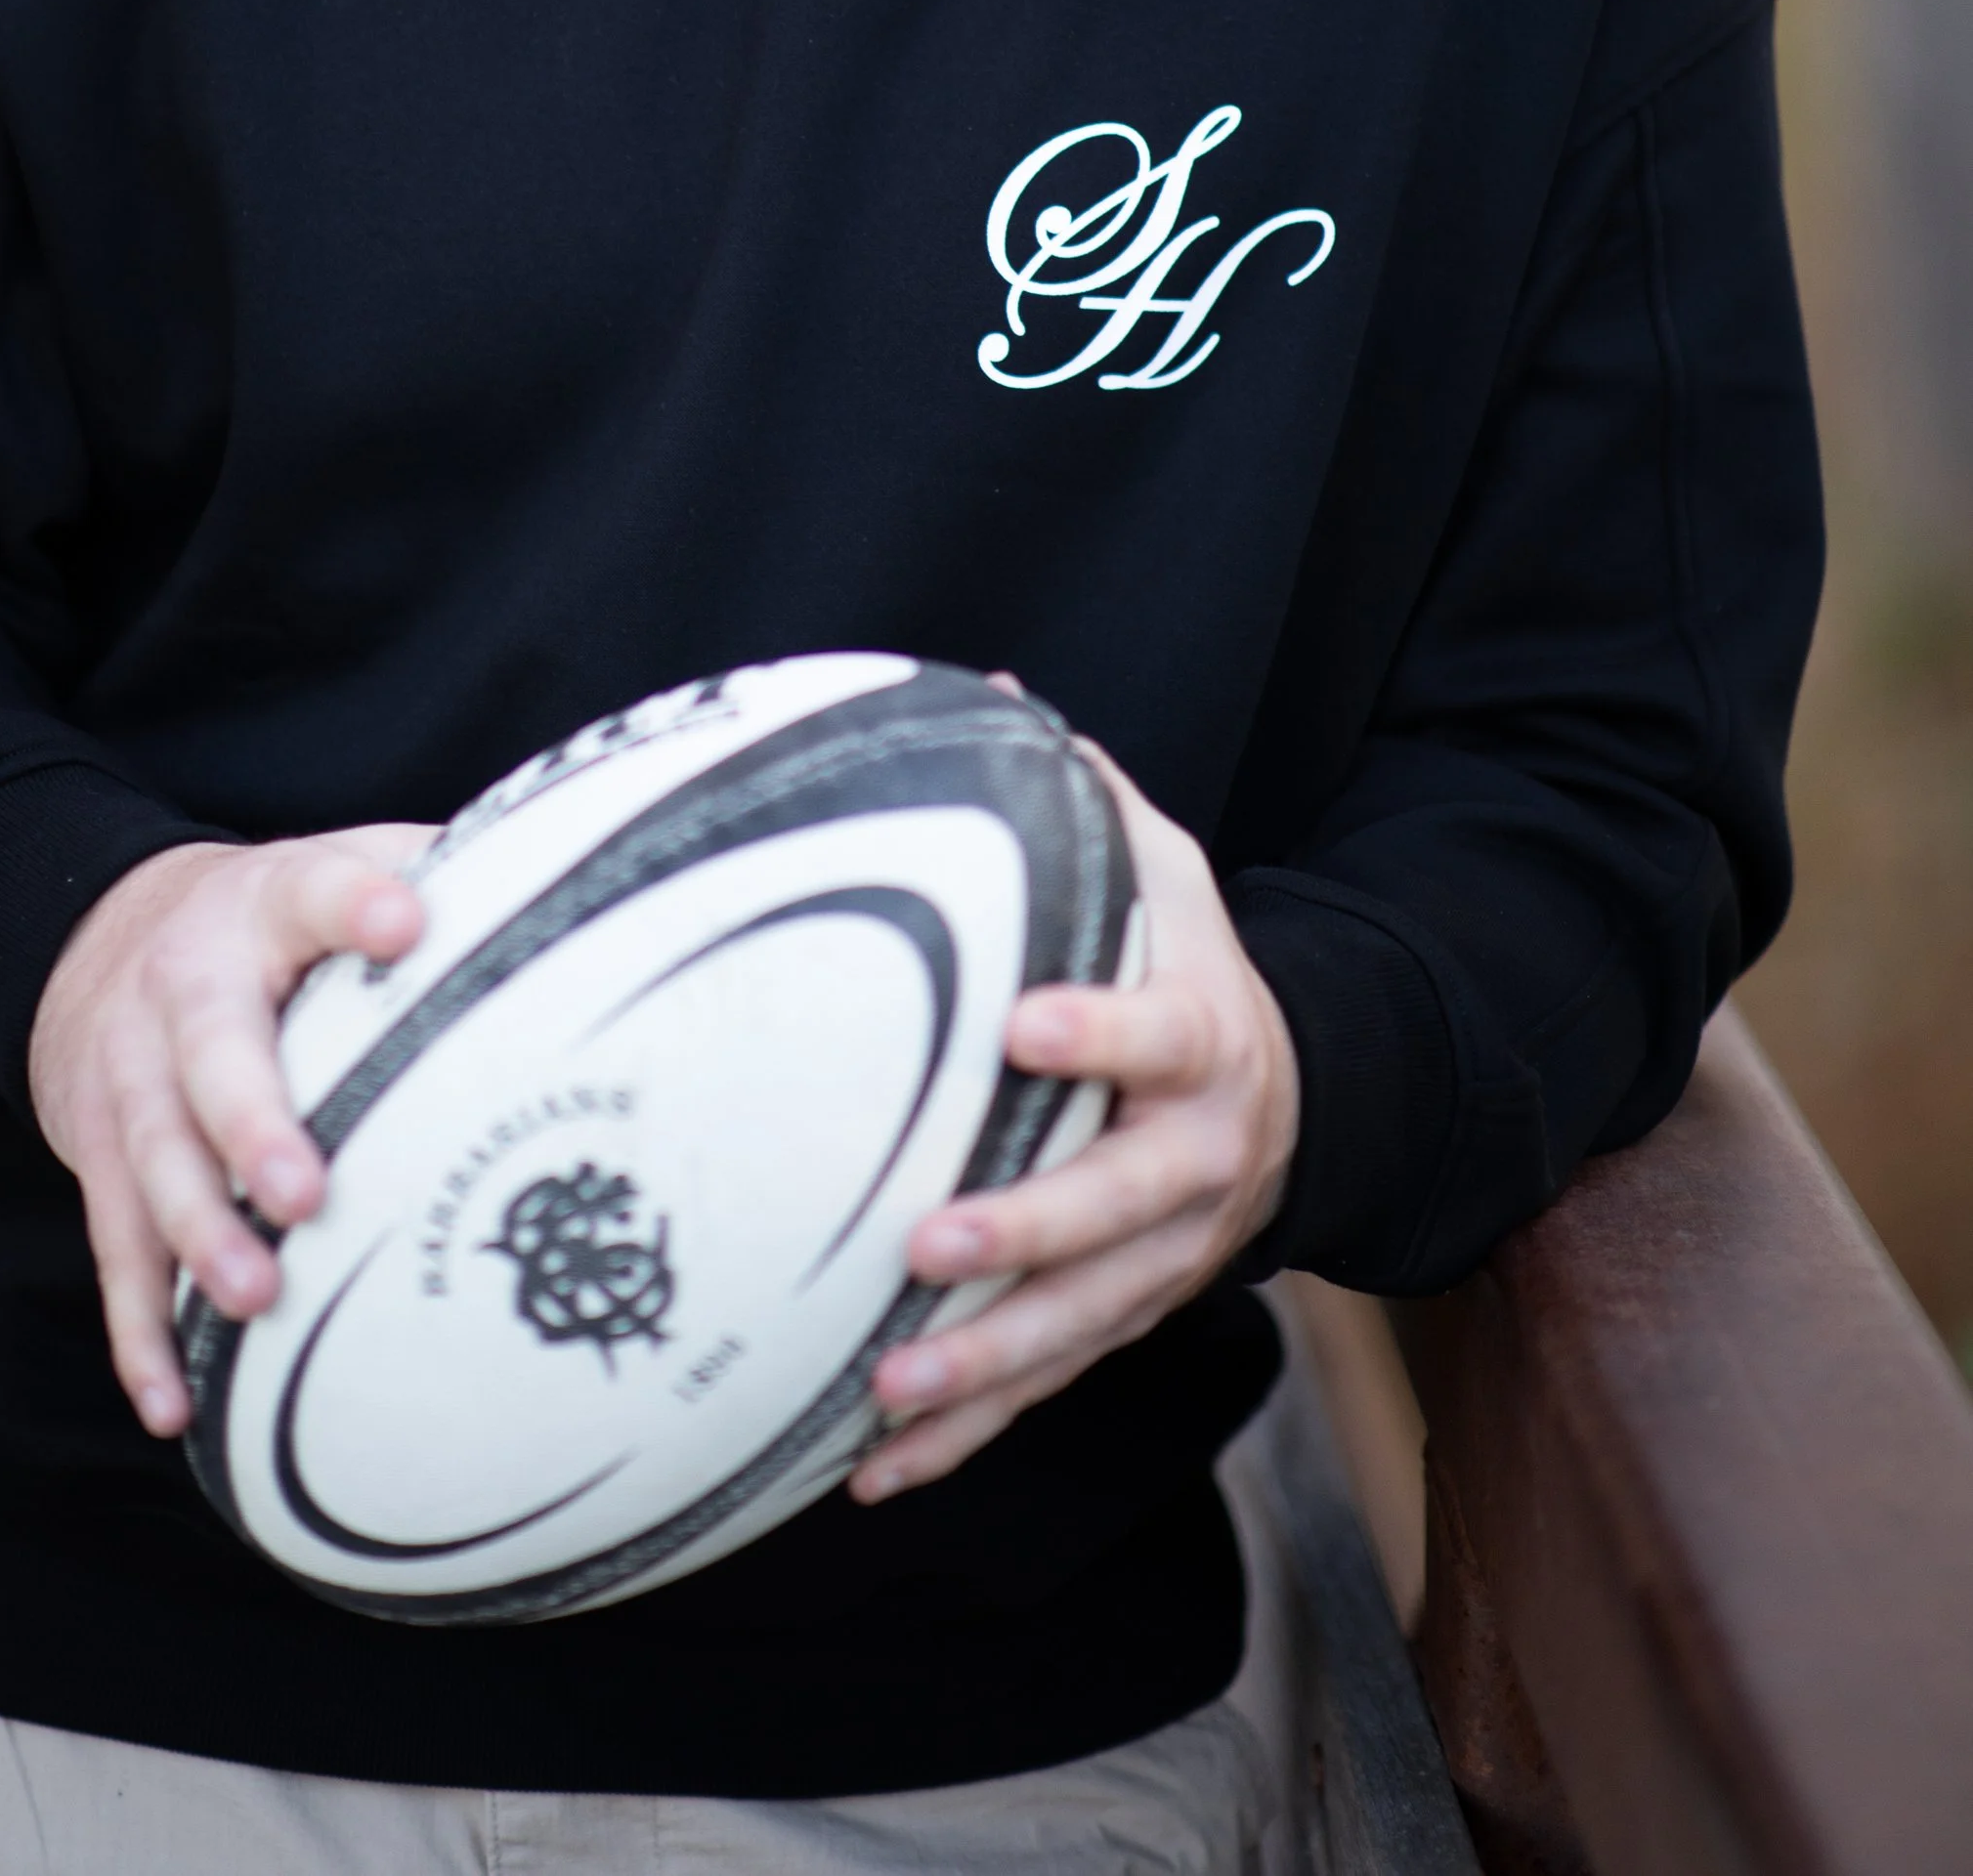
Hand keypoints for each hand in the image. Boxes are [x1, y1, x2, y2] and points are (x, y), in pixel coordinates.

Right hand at [29, 826, 433, 1437]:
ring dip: (200, 1235)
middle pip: (212, 1053)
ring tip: (254, 1298)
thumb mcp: (337, 866)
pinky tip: (175, 1400)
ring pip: (156, 1159)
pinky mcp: (95, 1156)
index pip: (315, 889)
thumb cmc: (269, 924)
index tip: (405, 921)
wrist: (99, 937)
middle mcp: (186, 989)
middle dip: (253, 1123)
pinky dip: (140, 1332)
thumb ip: (436, 870)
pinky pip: (117, 1250)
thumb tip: (575, 883)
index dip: (355, 905)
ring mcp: (130, 1076)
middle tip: (305, 1193)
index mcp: (267, 907)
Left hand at [852, 737, 1297, 1500]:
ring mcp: (1166, 1259)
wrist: (1290, 1096)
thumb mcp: (1163, 872)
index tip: (1023, 1023)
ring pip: (1081, 1324)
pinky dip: (968, 1435)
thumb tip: (988, 691)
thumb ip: (1084, 798)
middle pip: (1118, 1210)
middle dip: (1026, 1235)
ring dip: (986, 1366)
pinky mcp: (1123, 1318)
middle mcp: (1196, 1162)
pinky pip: (1045, 1386)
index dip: (1100, 1030)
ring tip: (888, 1390)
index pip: (1161, 1034)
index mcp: (1205, 1039)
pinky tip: (875, 1472)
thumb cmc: (1185, 962)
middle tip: (929, 1243)